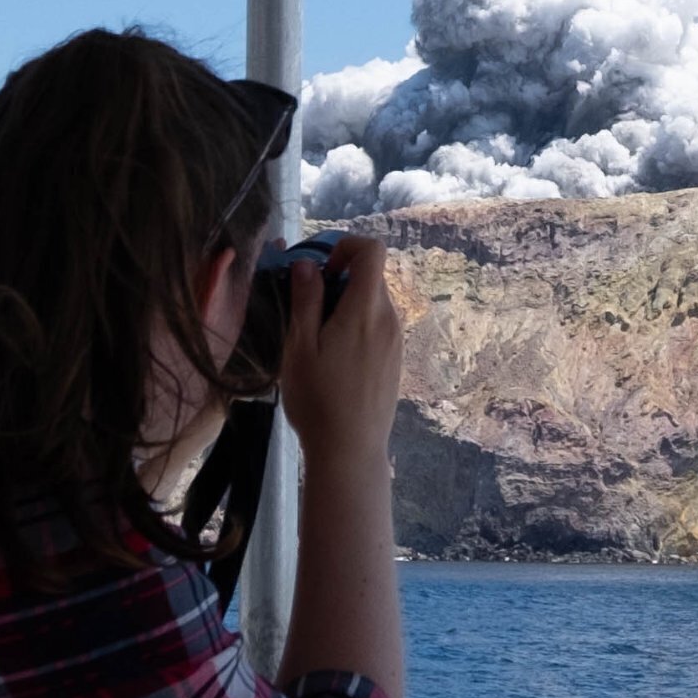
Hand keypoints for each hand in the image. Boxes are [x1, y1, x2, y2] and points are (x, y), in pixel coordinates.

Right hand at [276, 236, 403, 476]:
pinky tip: (336, 361)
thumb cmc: (318, 399)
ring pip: (374, 303)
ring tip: (318, 341)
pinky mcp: (396, 360)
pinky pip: (378, 326)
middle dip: (339, 281)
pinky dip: (357, 326)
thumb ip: (306, 300)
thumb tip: (307, 264)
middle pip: (371, 277)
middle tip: (308, 311)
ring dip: (346, 306)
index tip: (320, 272)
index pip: (373, 250)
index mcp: (366, 309)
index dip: (345, 247)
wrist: (350, 451)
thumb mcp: (300, 347)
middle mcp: (390, 318)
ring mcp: (396, 340)